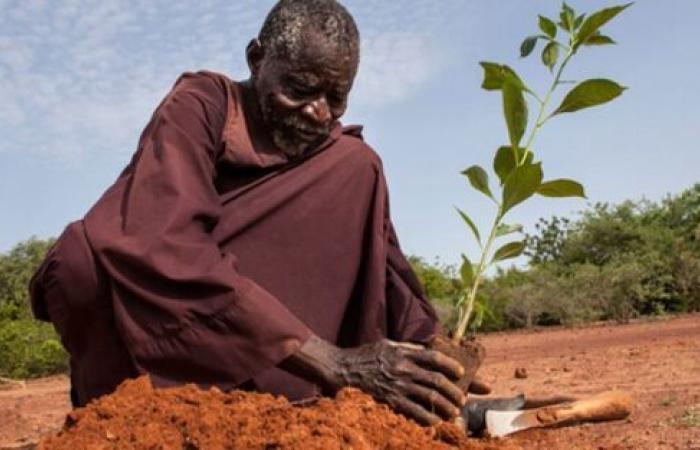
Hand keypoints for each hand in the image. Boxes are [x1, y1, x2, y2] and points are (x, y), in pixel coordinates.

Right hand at [334, 339, 466, 424]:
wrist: (342, 368)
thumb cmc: (366, 355)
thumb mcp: (387, 345)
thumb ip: (408, 349)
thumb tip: (428, 352)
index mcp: (403, 352)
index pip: (434, 357)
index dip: (451, 365)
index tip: (461, 373)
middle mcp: (402, 368)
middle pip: (436, 380)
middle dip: (454, 391)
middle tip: (462, 400)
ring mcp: (396, 385)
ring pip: (429, 396)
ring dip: (445, 406)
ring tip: (454, 412)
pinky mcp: (389, 400)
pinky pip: (413, 411)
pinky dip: (427, 417)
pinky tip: (435, 421)